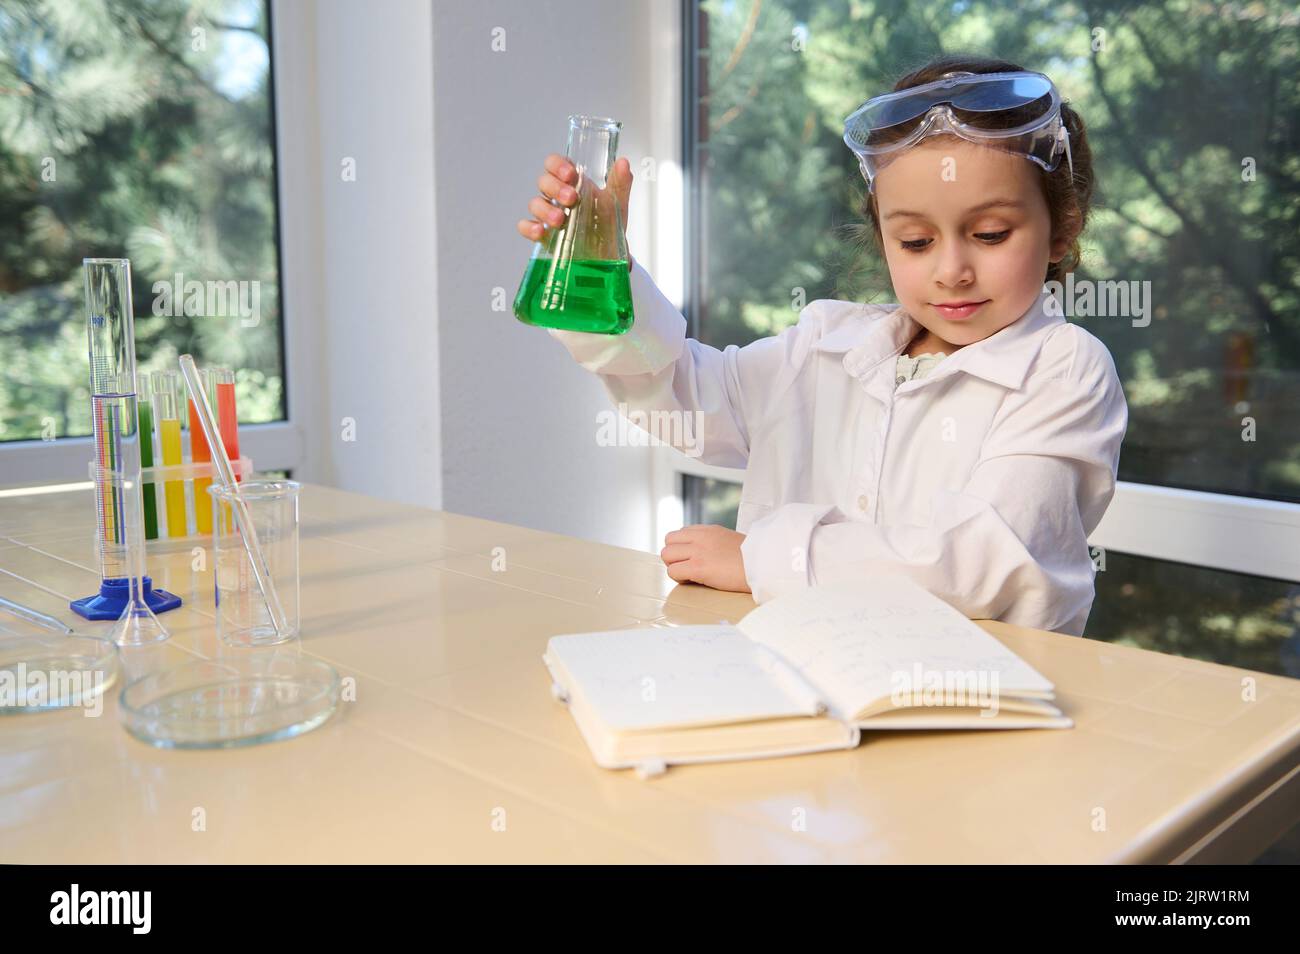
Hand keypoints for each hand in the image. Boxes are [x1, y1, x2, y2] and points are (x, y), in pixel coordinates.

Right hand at [517, 153, 632, 242]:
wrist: (608, 254)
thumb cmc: (607, 223)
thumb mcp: (617, 202)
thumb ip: (621, 182)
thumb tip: (623, 163)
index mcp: (571, 182)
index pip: (555, 164)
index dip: (558, 165)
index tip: (571, 174)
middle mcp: (556, 196)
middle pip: (544, 182)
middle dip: (555, 188)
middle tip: (572, 198)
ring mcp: (548, 215)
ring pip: (535, 203)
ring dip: (545, 209)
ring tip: (560, 219)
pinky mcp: (543, 235)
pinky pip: (526, 227)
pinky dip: (529, 228)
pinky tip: (541, 231)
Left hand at [660, 525, 751, 593]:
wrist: (763, 565)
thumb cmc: (752, 559)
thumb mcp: (731, 541)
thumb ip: (714, 543)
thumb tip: (707, 554)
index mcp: (709, 530)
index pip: (680, 533)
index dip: (682, 547)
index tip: (692, 558)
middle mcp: (700, 537)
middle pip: (668, 541)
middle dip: (674, 556)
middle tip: (687, 567)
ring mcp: (698, 551)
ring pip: (666, 555)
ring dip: (675, 566)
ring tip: (690, 574)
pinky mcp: (698, 567)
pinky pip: (673, 571)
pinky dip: (679, 578)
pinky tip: (694, 580)